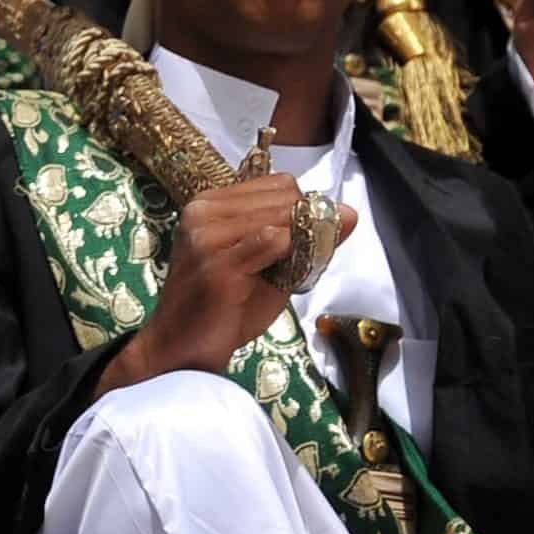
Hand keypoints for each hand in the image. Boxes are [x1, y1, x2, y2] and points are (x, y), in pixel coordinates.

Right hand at [97, 174, 352, 392]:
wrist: (182, 349)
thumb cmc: (223, 309)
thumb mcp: (267, 264)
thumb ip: (304, 236)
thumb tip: (351, 212)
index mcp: (209, 204)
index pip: (279, 183)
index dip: (298, 210)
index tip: (293, 242)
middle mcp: (202, 211)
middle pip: (284, 196)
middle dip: (303, 225)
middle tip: (290, 263)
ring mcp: (207, 236)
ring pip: (283, 216)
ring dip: (298, 244)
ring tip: (280, 274)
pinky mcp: (217, 263)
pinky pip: (275, 241)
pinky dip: (290, 256)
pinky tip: (276, 279)